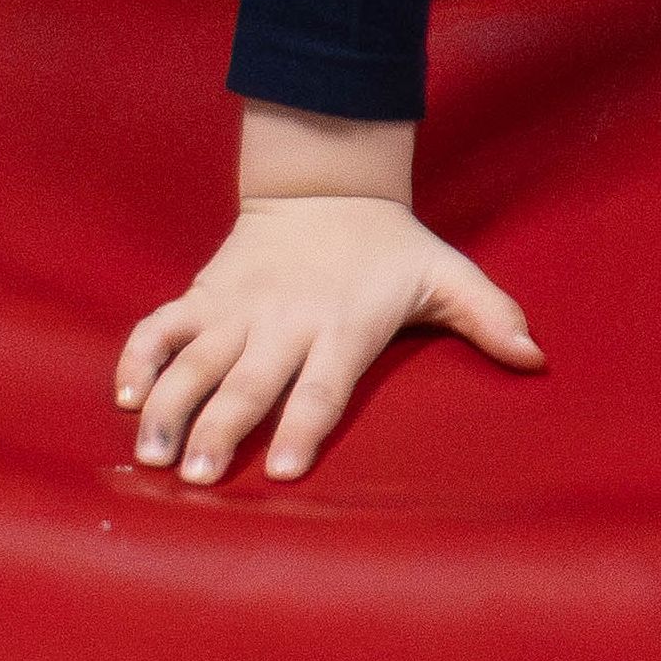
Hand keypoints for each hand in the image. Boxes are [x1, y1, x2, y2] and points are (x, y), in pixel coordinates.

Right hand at [116, 193, 540, 487]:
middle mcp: (285, 319)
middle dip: (222, 429)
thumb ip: (489, 315)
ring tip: (150, 453)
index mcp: (343, 323)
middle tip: (200, 477)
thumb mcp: (446, 272)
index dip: (306, 426)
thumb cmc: (389, 247)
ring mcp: (238, 307)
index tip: (287, 469)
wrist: (327, 184)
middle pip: (248, 382)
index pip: (324, 385)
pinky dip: (137, 357)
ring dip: (169, 407)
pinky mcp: (204, 294)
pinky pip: (159, 327)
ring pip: (194, 360)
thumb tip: (536, 356)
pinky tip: (124, 397)